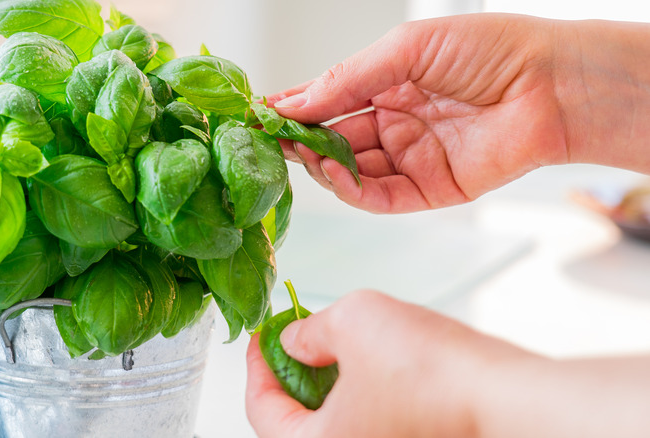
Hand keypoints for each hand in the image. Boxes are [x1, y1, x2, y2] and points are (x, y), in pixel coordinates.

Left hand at [245, 290, 534, 437]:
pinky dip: (353, 391)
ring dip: (322, 381)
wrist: (500, 392)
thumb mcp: (349, 321)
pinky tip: (364, 359)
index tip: (263, 336)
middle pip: (295, 420)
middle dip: (290, 373)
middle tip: (293, 336)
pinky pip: (362, 421)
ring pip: (331, 420)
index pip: (262, 411)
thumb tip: (294, 340)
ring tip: (330, 341)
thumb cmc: (430, 370)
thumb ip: (309, 331)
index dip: (257, 365)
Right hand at [269, 14, 649, 212]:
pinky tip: (335, 173)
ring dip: (321, 165)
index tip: (259, 112)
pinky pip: (379, 196)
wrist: (552, 84)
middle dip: (300, 140)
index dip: (294, 107)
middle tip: (270, 139)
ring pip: (350, 171)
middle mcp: (393, 124)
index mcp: (387, 85)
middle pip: (332, 139)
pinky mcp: (428, 190)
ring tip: (301, 154)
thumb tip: (294, 102)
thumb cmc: (490, 50)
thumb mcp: (406, 49)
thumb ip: (349, 78)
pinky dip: (352, 189)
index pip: (327, 101)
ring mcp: (409, 159)